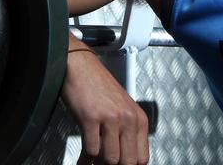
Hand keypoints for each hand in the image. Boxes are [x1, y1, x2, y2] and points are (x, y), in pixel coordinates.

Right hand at [62, 43, 148, 164]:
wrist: (81, 67)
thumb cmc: (99, 87)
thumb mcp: (122, 109)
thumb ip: (127, 134)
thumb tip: (123, 161)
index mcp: (139, 118)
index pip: (142, 158)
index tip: (119, 164)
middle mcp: (128, 118)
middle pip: (127, 162)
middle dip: (113, 164)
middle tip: (103, 161)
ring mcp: (111, 118)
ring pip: (109, 159)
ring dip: (98, 160)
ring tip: (92, 155)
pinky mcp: (91, 117)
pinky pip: (91, 151)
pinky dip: (85, 157)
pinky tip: (83, 152)